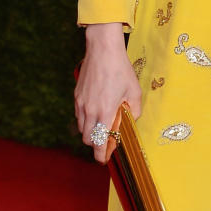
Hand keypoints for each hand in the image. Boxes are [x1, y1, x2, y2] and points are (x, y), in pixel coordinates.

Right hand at [75, 23, 142, 163]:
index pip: (100, 142)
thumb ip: (134, 110)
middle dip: (96, 144)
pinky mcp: (77, 96)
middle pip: (88, 139)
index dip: (100, 155)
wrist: (102, 50)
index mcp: (105, 112)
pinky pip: (79, 115)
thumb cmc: (121, 70)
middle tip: (106, 142)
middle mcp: (90, 111)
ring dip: (91, 132)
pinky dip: (86, 120)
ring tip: (102, 126)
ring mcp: (81, 103)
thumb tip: (131, 120)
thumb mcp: (134, 91)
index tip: (103, 160)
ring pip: (82, 128)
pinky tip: (95, 113)